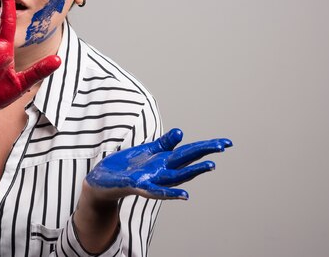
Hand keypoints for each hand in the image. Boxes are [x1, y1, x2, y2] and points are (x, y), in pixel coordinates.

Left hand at [85, 129, 232, 200]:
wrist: (102, 180)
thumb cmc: (127, 166)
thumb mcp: (147, 151)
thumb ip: (164, 143)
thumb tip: (181, 132)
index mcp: (165, 160)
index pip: (190, 152)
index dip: (207, 146)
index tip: (227, 142)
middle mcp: (163, 171)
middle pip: (187, 161)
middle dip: (204, 154)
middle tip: (222, 147)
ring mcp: (152, 179)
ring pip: (177, 177)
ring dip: (193, 172)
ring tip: (210, 165)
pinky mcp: (138, 186)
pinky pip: (156, 191)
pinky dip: (170, 194)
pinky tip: (184, 195)